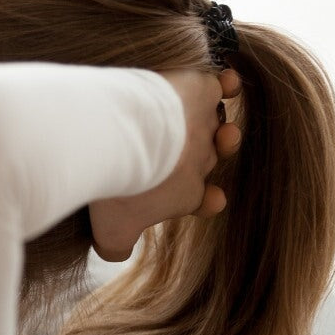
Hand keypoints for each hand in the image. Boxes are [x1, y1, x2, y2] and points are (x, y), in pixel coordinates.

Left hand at [87, 69, 242, 261]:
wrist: (123, 140)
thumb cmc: (117, 188)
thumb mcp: (111, 231)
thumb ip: (115, 246)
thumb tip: (114, 254)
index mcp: (186, 194)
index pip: (203, 198)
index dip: (206, 200)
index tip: (210, 199)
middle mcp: (201, 159)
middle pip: (207, 157)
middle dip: (203, 158)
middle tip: (186, 156)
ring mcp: (202, 124)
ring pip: (218, 124)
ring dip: (219, 125)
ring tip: (217, 126)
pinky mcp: (199, 90)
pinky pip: (219, 85)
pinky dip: (223, 83)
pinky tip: (223, 80)